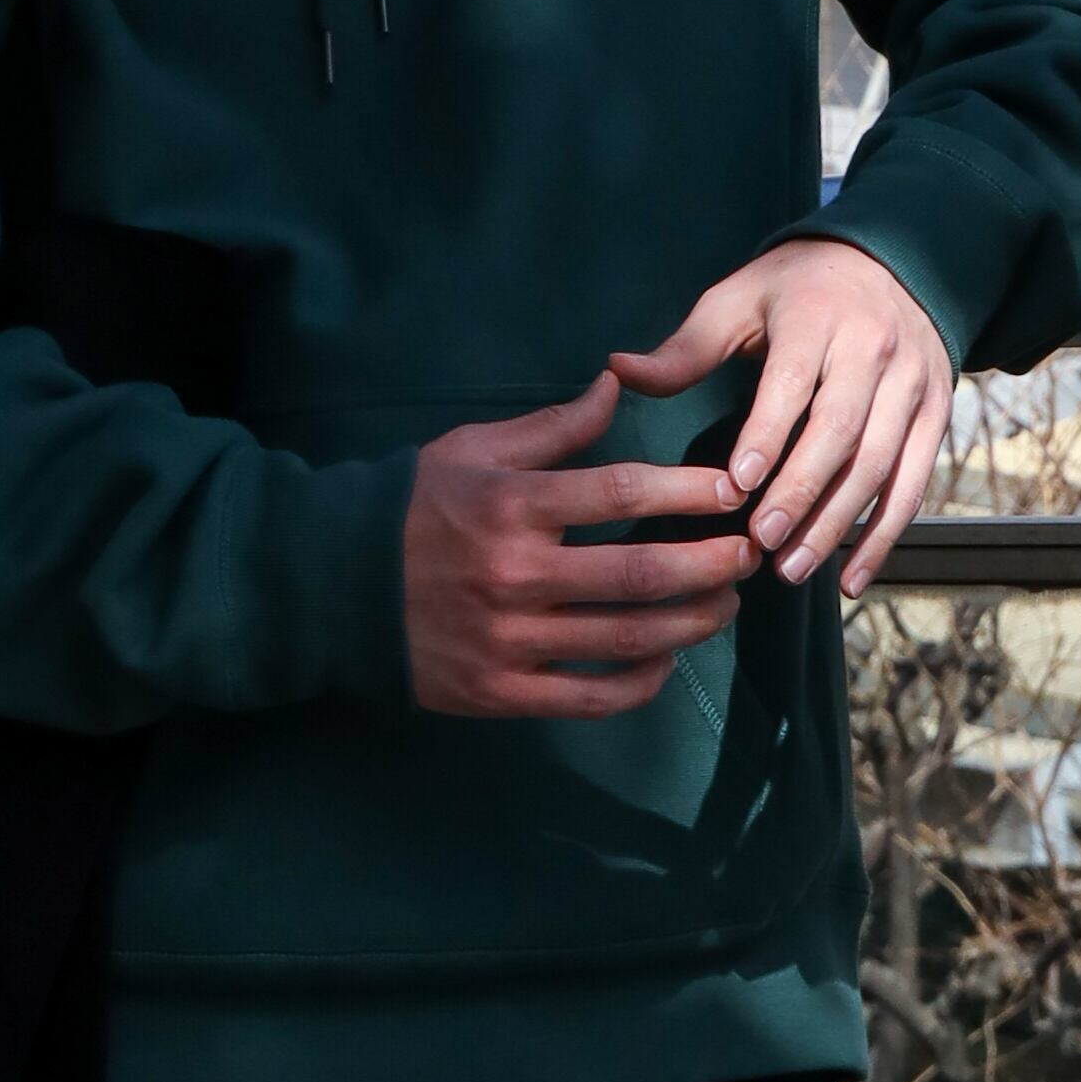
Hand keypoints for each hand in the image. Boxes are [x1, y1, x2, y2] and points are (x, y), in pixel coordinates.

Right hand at [403, 376, 755, 720]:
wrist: (330, 589)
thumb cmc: (411, 506)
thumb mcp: (472, 450)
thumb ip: (551, 427)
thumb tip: (615, 384)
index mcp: (511, 505)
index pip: (619, 492)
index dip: (686, 490)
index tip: (732, 490)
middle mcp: (515, 574)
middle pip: (638, 573)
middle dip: (709, 563)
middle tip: (750, 553)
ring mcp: (509, 640)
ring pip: (625, 638)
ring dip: (691, 622)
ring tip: (726, 604)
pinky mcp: (500, 691)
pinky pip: (590, 697)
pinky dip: (640, 682)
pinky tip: (666, 658)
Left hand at [608, 236, 953, 600]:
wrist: (895, 263)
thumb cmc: (797, 290)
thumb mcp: (740, 298)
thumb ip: (687, 347)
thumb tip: (617, 371)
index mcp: (817, 316)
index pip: (792, 381)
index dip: (768, 435)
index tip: (737, 485)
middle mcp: (874, 347)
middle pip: (840, 429)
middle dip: (802, 491)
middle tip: (761, 543)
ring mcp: (913, 383)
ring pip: (880, 463)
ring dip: (839, 523)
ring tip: (794, 569)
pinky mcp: (936, 414)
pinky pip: (913, 483)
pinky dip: (885, 536)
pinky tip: (851, 580)